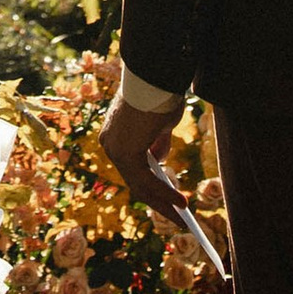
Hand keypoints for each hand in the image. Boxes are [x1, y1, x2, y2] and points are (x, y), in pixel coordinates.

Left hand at [95, 76, 190, 227]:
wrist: (155, 76)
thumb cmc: (159, 95)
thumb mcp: (161, 125)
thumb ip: (157, 144)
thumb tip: (159, 163)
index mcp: (114, 136)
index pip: (131, 167)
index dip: (149, 185)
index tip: (164, 199)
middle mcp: (110, 144)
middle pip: (134, 181)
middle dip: (156, 201)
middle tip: (175, 217)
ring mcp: (115, 150)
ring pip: (140, 185)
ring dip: (163, 202)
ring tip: (182, 217)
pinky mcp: (125, 153)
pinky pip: (147, 181)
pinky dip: (165, 193)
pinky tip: (181, 202)